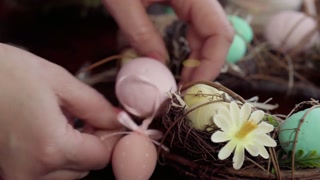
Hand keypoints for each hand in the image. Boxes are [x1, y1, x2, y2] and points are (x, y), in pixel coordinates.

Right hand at [0, 43, 120, 179]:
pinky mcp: (7, 174)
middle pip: (85, 168)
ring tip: (59, 124)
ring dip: (72, 153)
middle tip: (81, 119)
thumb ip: (96, 106)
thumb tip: (119, 120)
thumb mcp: (59, 82)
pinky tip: (45, 134)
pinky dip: (54, 159)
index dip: (108, 137)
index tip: (104, 120)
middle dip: (91, 145)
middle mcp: (33, 172)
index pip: (101, 156)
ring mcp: (16, 177)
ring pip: (67, 174)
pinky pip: (45, 174)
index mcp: (51, 147)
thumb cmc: (8, 73)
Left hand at [103, 0, 233, 82]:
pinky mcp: (181, 0)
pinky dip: (185, 48)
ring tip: (178, 82)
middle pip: (216, 36)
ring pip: (205, 33)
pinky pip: (192, 27)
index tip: (191, 89)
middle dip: (202, 66)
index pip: (220, 32)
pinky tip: (173, 61)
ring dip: (195, 60)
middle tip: (184, 92)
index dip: (211, 64)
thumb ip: (140, 32)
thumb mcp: (122, 1)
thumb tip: (157, 65)